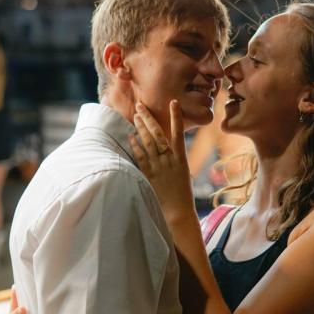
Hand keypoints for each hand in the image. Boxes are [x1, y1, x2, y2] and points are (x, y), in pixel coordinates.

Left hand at [130, 100, 196, 225]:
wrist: (177, 211)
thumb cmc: (181, 191)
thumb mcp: (182, 171)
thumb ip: (174, 156)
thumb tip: (165, 144)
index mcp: (180, 158)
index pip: (178, 132)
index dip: (176, 116)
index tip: (173, 102)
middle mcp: (169, 159)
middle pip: (157, 134)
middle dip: (149, 118)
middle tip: (141, 106)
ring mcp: (158, 166)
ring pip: (147, 142)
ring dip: (140, 128)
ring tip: (135, 116)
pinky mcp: (148, 175)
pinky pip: (140, 157)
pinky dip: (135, 145)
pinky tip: (131, 137)